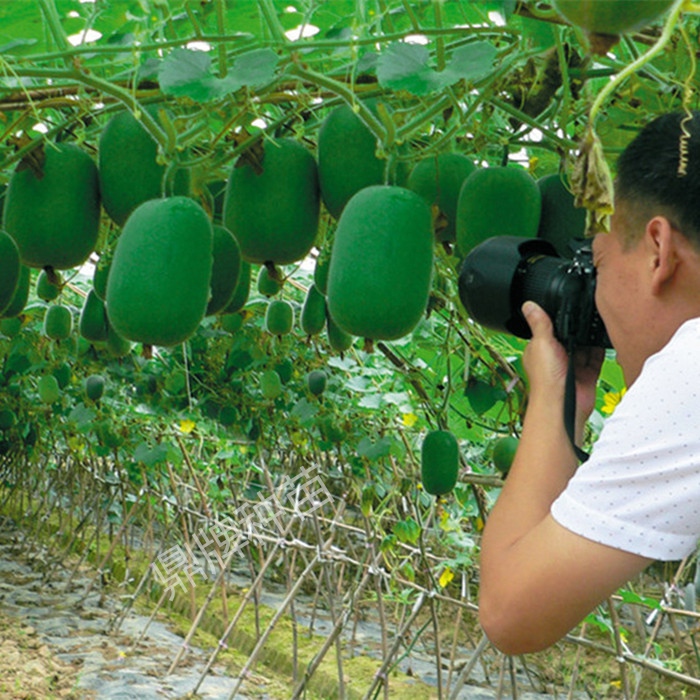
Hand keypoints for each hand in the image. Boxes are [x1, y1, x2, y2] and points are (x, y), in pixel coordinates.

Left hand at [521, 301, 603, 421]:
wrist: (562, 404)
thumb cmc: (546, 378)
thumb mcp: (541, 343)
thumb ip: (539, 323)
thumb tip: (528, 305)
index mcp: (540, 349)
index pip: (549, 329)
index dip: (558, 320)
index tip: (569, 306)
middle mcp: (556, 357)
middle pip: (570, 336)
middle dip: (577, 329)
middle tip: (587, 313)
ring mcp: (572, 366)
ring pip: (584, 346)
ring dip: (590, 338)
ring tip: (598, 323)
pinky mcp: (587, 374)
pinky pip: (597, 358)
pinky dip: (601, 349)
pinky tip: (605, 338)